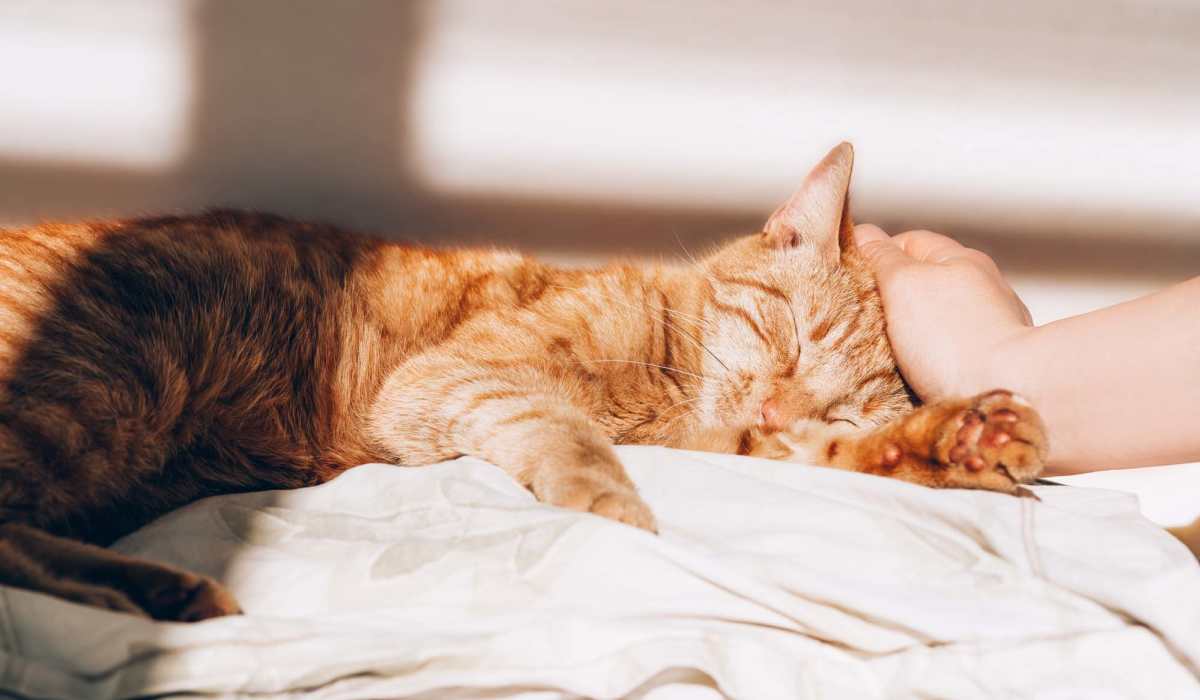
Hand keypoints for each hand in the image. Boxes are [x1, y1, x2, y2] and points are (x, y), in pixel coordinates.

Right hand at [852, 224, 1032, 401]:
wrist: (1012, 395)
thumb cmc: (956, 339)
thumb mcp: (904, 285)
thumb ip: (882, 258)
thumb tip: (863, 234)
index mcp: (961, 260)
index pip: (909, 241)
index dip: (875, 255)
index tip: (850, 280)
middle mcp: (983, 289)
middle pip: (924, 283)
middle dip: (891, 299)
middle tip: (860, 322)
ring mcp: (992, 329)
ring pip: (938, 321)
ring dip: (912, 334)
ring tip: (885, 355)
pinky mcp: (994, 365)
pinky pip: (952, 355)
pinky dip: (932, 361)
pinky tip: (917, 376)